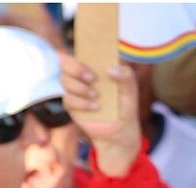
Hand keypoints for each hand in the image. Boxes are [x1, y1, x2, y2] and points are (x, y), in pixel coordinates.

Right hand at [59, 52, 141, 176]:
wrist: (120, 132)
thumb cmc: (125, 107)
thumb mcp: (131, 91)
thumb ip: (126, 76)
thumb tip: (110, 70)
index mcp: (95, 68)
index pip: (81, 52)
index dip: (78, 47)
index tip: (85, 51)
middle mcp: (82, 76)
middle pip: (66, 63)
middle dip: (76, 68)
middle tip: (92, 78)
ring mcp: (75, 90)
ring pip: (64, 80)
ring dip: (80, 88)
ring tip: (97, 96)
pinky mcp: (72, 106)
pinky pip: (68, 99)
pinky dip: (82, 103)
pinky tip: (96, 107)